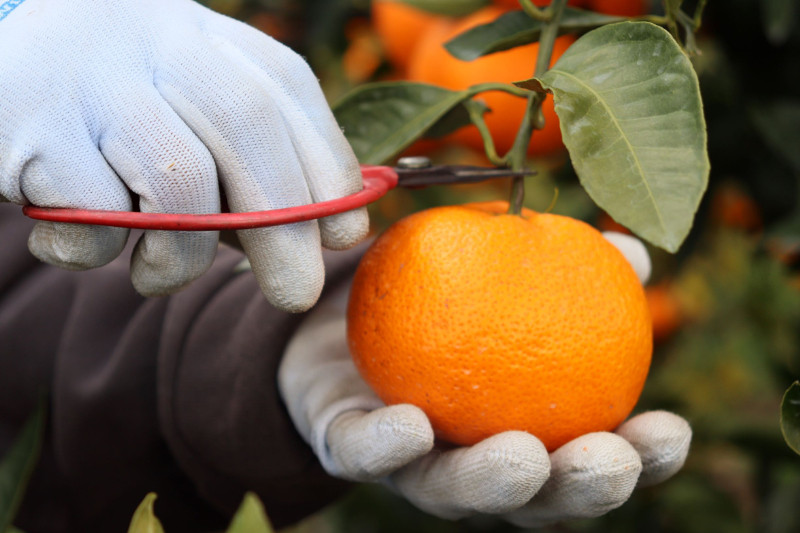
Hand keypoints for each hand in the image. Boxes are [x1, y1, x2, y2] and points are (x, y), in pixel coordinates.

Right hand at [0, 0, 366, 311]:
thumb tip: (338, 228)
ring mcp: (89, 77)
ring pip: (178, 176)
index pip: (286, 90)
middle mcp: (153, 41)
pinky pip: (93, 214)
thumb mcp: (188, 118)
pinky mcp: (28, 123)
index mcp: (202, 38)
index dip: (326, 166)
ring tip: (159, 273)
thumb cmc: (113, 113)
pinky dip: (98, 253)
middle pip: (247, 125)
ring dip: (184, 252)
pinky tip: (77, 242)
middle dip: (284, 223)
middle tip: (296, 292)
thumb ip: (256, 162)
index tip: (344, 231)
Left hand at [279, 232, 690, 524]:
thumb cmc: (442, 299)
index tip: (672, 430)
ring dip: (488, 484)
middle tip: (610, 463)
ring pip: (447, 489)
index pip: (585, 454)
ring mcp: (403, 456)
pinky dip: (385, 446)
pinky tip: (413, 426)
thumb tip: (632, 251)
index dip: (635, 458)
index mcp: (518, 426)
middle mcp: (466, 457)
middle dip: (574, 490)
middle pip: (528, 495)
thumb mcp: (503, 273)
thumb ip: (564, 268)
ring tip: (524, 458)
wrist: (341, 310)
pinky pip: (359, 451)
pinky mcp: (340, 441)